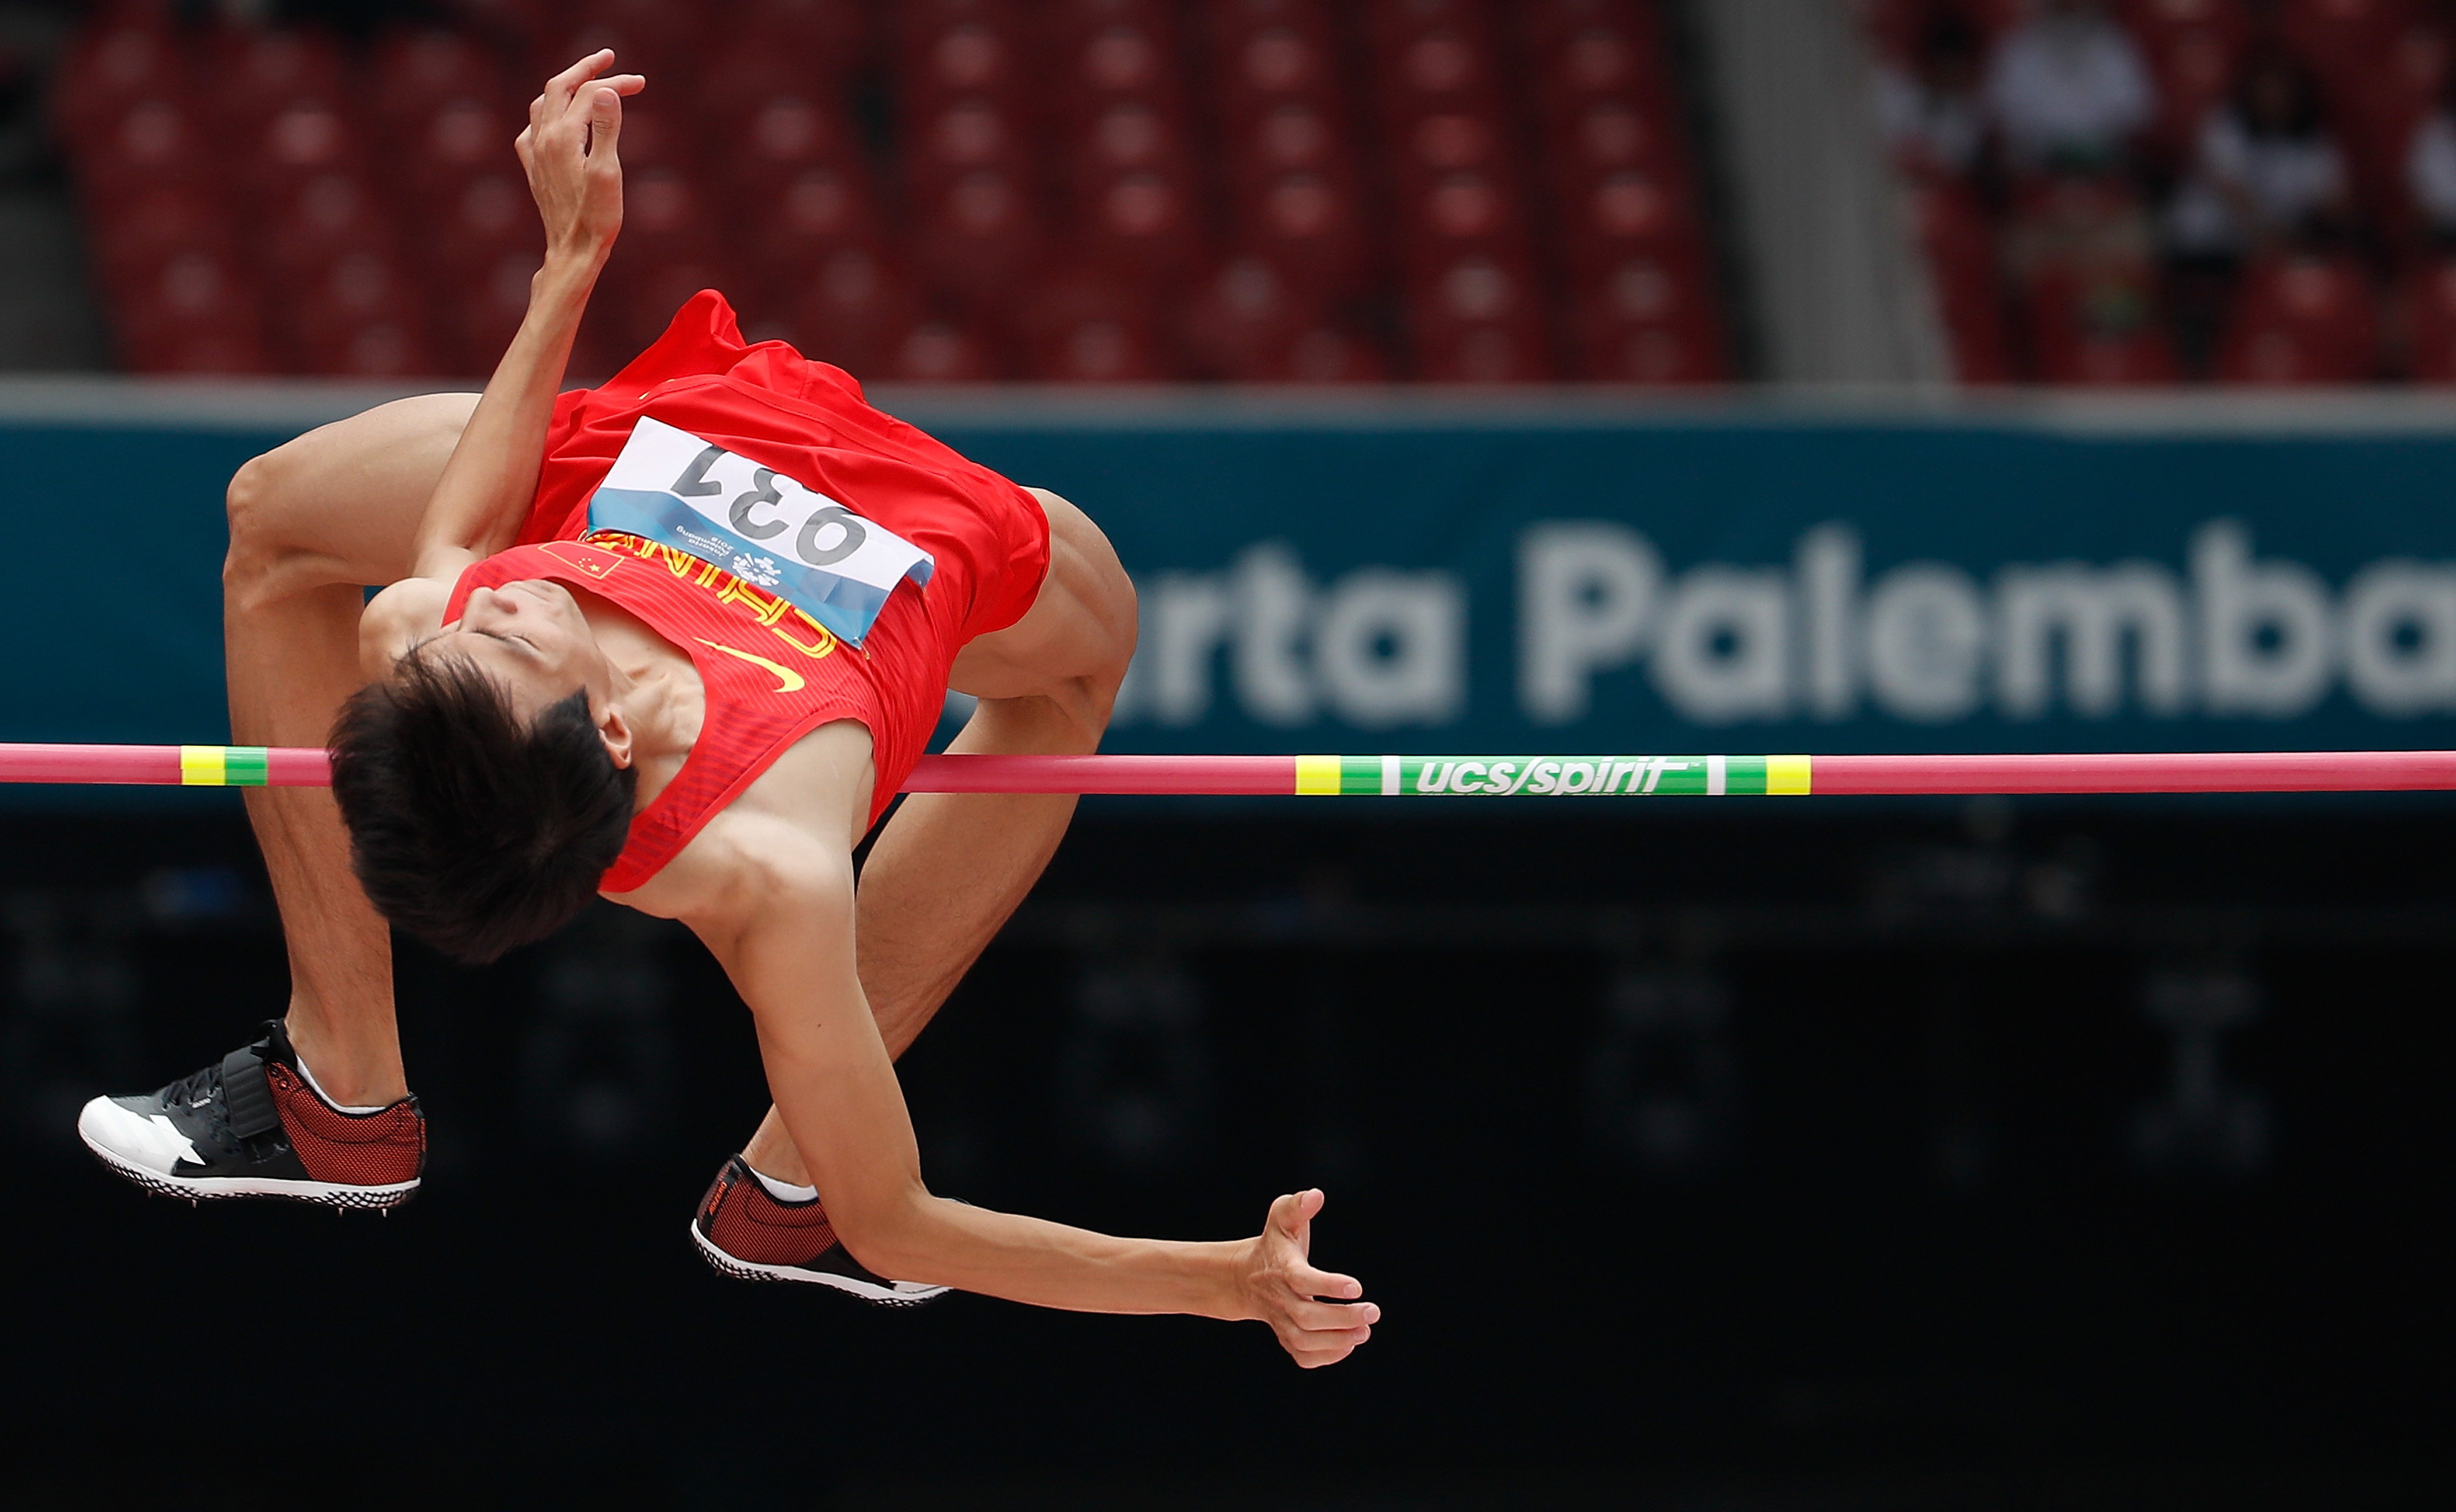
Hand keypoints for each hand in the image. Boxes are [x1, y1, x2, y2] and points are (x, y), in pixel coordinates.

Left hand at [514, 50, 645, 262]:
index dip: (616, 82)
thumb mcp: (609, 173)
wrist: (573, 253)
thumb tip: (607, 91)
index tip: (641, 83)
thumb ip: (607, 128)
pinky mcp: (534, 169)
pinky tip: (555, 124)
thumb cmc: (597, 218)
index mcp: (563, 136)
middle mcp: (543, 139)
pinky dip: (547, 115)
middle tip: (609, 59)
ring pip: (543, 104)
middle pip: (559, 87)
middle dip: (584, 69)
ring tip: (585, 83)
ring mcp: (535, 153)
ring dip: (565, 88)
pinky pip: (532, 129)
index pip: (589, 93)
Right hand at [1235, 1189, 1377, 1368]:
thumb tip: (1316, 1195)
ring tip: (1365, 1331)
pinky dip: (1326, 1356)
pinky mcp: (1285, 1337)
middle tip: (1372, 1312)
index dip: (1328, 1285)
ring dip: (1337, 1340)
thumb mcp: (1281, 1218)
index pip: (1302, 1280)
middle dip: (1342, 1318)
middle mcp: (1280, 1299)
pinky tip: (1348, 1344)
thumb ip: (1298, 1205)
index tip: (1357, 1286)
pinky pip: (1303, 1356)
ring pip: (1305, 1341)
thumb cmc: (1273, 1244)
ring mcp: (1281, 1321)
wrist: (1245, 1278)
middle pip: (1307, 1317)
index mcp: (1282, 1269)